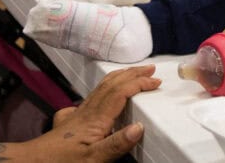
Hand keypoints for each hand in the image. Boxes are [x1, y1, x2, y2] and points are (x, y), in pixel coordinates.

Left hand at [0, 65, 160, 162]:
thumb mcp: (92, 160)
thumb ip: (116, 144)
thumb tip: (139, 127)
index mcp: (95, 120)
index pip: (121, 93)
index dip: (139, 84)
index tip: (155, 82)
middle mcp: (86, 112)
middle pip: (111, 85)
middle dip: (131, 74)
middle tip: (149, 70)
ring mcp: (76, 115)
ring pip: (100, 88)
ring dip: (119, 78)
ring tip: (131, 74)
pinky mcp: (69, 122)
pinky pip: (89, 99)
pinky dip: (101, 91)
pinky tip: (98, 97)